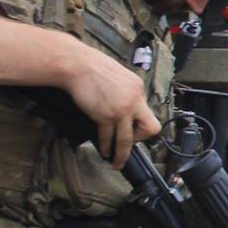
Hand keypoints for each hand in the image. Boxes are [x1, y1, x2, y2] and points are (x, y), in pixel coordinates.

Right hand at [60, 42, 160, 163]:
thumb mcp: (119, 77)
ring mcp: (122, 109)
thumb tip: (126, 108)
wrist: (76, 65)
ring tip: (117, 162)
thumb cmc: (92, 68)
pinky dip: (105, 147)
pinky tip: (103, 151)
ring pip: (128, 140)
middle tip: (129, 145)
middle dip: (140, 141)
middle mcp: (135, 100)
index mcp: (138, 89)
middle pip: (150, 129)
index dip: (141, 125)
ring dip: (122, 154)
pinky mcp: (106, 116)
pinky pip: (108, 138)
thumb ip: (126, 92)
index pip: (149, 113)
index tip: (133, 130)